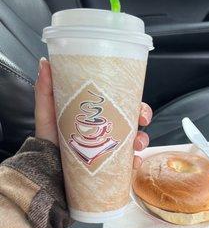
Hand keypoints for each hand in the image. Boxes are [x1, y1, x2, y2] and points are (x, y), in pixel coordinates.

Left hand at [35, 57, 151, 167]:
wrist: (46, 164)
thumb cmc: (48, 137)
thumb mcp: (47, 111)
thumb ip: (46, 88)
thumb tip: (45, 63)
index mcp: (99, 113)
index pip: (123, 103)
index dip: (137, 103)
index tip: (139, 108)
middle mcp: (109, 128)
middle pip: (135, 119)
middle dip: (144, 118)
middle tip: (142, 121)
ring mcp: (111, 146)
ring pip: (136, 140)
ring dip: (142, 141)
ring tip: (136, 146)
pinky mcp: (110, 162)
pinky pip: (129, 162)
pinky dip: (135, 163)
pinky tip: (133, 163)